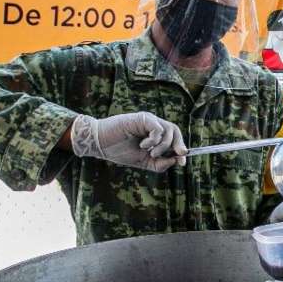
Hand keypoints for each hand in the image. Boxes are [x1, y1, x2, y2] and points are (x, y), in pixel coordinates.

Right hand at [70, 112, 186, 171]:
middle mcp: (153, 125)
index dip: (181, 148)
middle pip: (175, 131)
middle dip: (179, 144)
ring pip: (168, 131)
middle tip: (178, 155)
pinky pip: (158, 129)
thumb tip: (177, 161)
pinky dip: (153, 140)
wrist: (100, 144)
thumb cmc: (120, 151)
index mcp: (155, 135)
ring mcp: (148, 121)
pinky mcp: (142, 118)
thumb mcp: (143, 162)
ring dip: (162, 146)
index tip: (182, 162)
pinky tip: (143, 145)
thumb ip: (159, 164)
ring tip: (149, 153)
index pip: (174, 138)